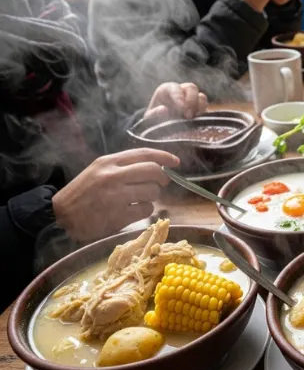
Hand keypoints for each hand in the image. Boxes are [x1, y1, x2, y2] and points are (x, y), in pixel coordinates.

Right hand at [52, 149, 179, 241]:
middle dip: (163, 177)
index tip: (175, 162)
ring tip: (139, 199)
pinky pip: (146, 209)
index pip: (144, 154)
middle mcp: (113, 176)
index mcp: (109, 162)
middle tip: (162, 183)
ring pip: (152, 191)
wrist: (61, 216)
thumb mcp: (98, 171)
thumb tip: (155, 166)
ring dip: (151, 196)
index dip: (164, 157)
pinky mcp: (119, 215)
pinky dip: (144, 210)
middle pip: (153, 171)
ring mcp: (116, 196)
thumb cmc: (82, 193)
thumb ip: (123, 166)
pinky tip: (133, 211)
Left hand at [144, 82, 207, 119]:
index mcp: (166, 90)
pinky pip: (205, 106)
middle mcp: (181, 91)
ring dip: (199, 107)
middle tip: (188, 116)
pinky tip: (196, 120)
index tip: (181, 107)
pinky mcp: (198, 108)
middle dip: (191, 101)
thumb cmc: (154, 120)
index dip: (179, 96)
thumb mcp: (150, 118)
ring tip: (192, 118)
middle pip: (191, 88)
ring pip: (201, 96)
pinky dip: (203, 112)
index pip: (175, 88)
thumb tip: (163, 110)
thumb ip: (154, 114)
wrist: (160, 127)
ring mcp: (191, 99)